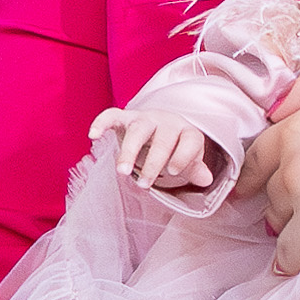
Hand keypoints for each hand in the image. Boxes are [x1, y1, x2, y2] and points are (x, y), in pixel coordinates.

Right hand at [91, 108, 213, 193]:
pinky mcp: (125, 118)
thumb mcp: (189, 160)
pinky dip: (102, 122)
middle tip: (144, 184)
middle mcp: (167, 123)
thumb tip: (205, 178)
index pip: (190, 141)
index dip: (183, 155)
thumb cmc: (176, 149)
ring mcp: (145, 119)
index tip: (172, 172)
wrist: (161, 128)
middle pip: (162, 139)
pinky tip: (93, 136)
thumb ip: (195, 169)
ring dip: (129, 150)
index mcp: (187, 133)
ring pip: (138, 129)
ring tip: (122, 172)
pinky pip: (112, 115)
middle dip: (153, 163)